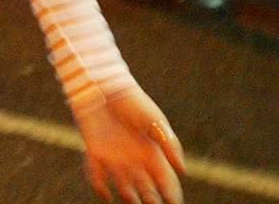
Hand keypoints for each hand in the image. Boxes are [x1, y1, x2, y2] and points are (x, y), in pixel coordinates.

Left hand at [73, 86, 185, 203]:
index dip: (171, 194)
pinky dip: (101, 189)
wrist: (102, 86)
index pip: (165, 180)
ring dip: (130, 198)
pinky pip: (98, 177)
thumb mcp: (156, 121)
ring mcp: (116, 158)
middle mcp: (135, 159)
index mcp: (152, 153)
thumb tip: (182, 171)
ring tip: (134, 203)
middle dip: (152, 201)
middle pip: (147, 189)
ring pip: (125, 188)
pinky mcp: (96, 153)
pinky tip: (107, 197)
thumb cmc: (132, 101)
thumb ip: (170, 145)